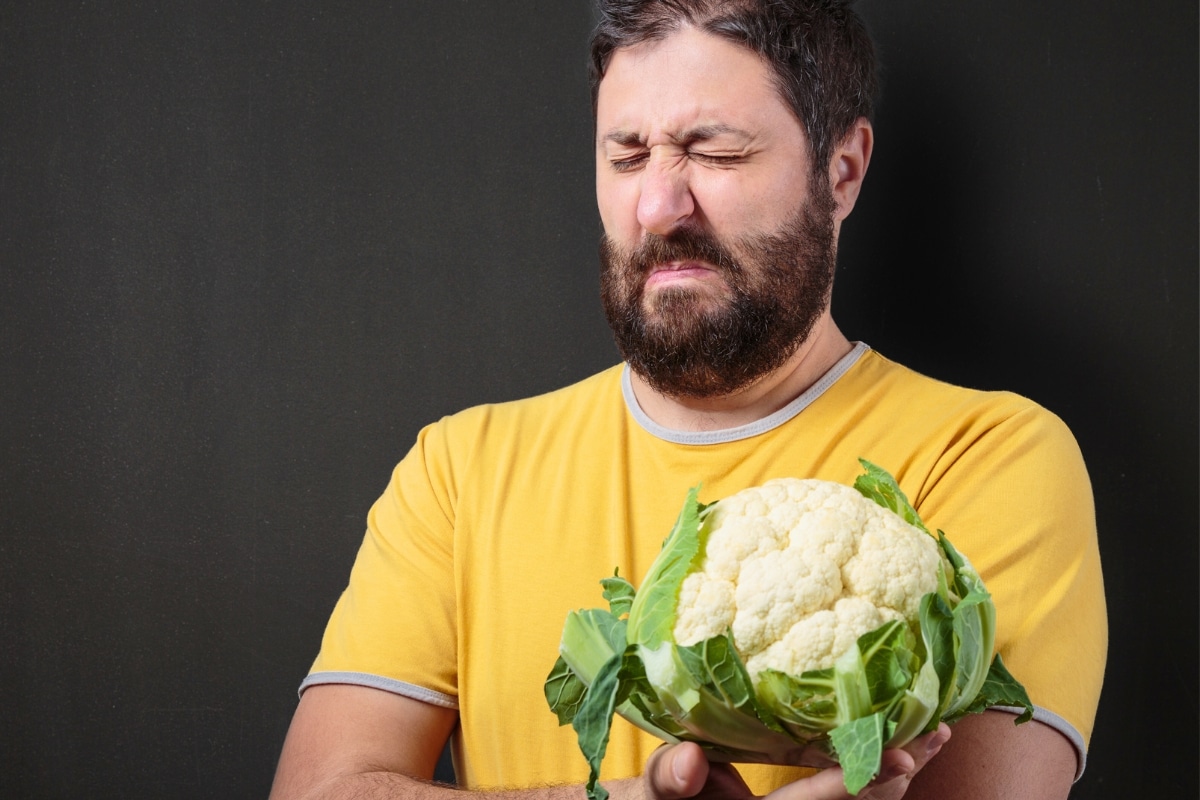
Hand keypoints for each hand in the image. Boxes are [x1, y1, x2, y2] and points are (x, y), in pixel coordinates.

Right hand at [642, 725, 950, 799]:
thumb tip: (688, 762)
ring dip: (896, 772)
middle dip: (896, 774)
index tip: (903, 756)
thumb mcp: (651, 795)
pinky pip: (847, 794)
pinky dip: (877, 772)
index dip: (859, 780)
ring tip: (937, 732)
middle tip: (939, 732)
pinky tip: (897, 739)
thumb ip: (666, 783)